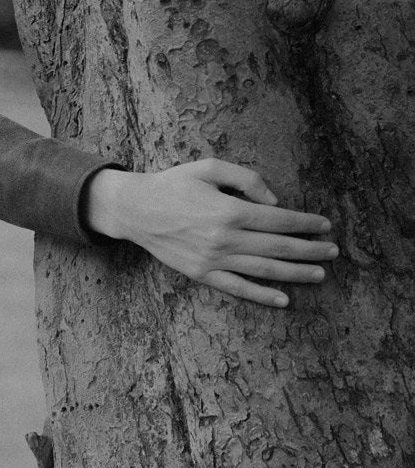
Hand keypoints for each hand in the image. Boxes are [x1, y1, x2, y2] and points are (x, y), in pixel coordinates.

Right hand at [84, 159, 336, 306]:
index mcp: (228, 210)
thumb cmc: (172, 184)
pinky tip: (283, 299)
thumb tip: (274, 201)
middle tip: (333, 252)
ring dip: (296, 273)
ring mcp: (213, 259)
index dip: (305, 223)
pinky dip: (262, 295)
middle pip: (278, 247)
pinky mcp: (201, 274)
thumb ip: (245, 178)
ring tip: (319, 274)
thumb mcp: (208, 167)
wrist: (135, 209)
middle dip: (309, 249)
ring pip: (264, 270)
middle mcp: (224, 238)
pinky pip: (237, 288)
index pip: (278, 219)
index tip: (325, 225)